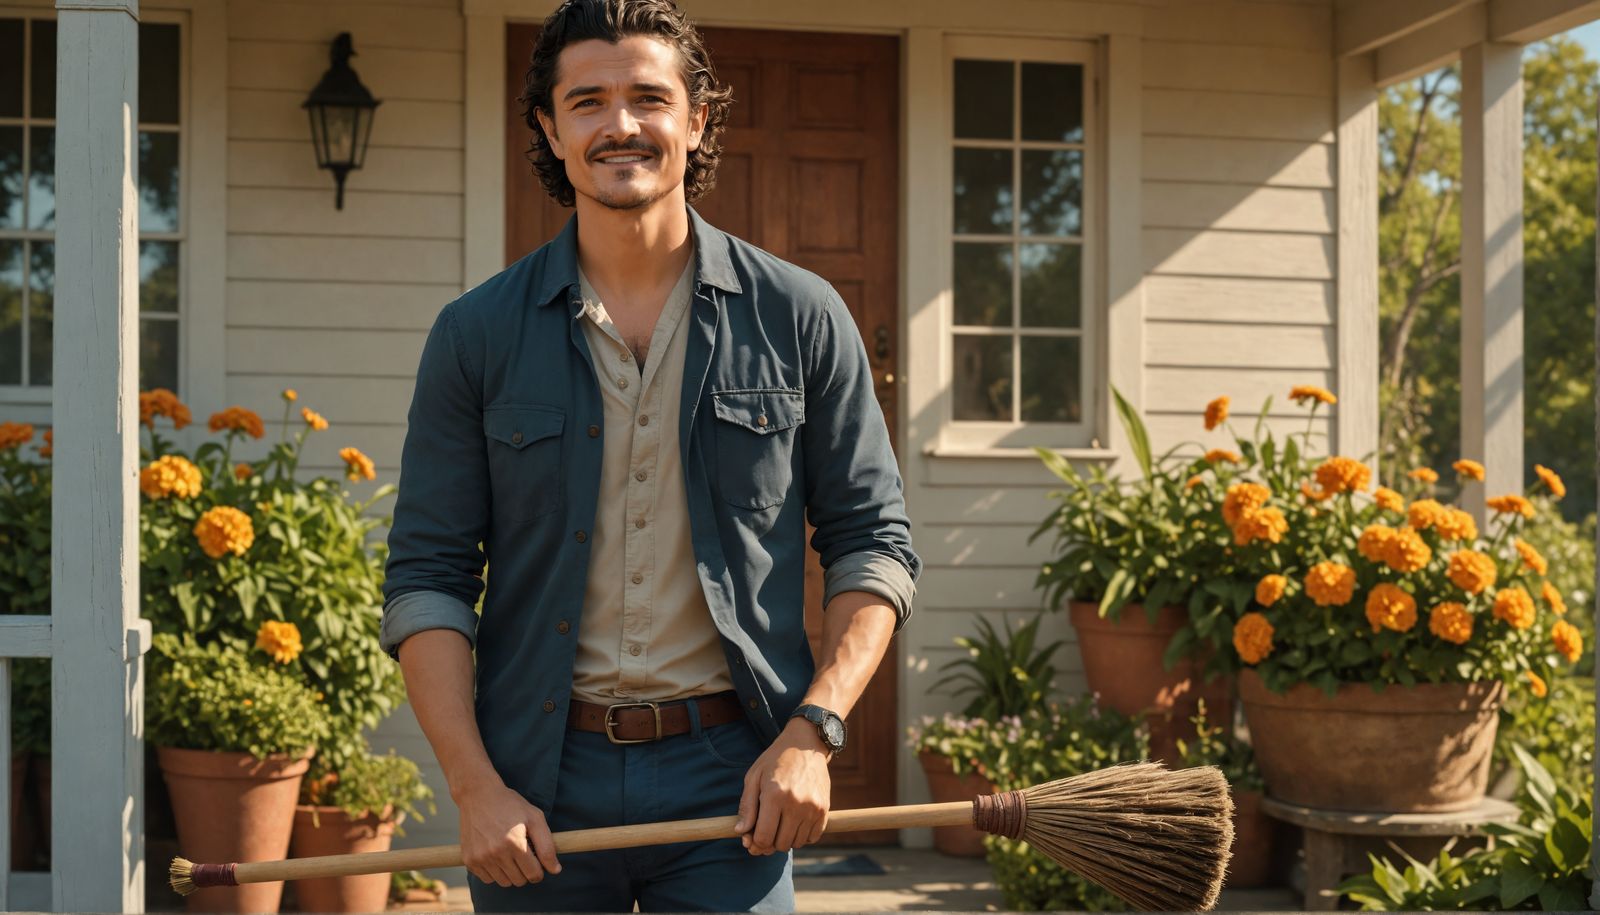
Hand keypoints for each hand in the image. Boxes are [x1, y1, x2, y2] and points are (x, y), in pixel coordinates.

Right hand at [456, 779, 561, 886]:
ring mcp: (480, 858)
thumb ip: (547, 846)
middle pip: (519, 881)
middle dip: (525, 871)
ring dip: (510, 873)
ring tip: (509, 853)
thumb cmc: (510, 805)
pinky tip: (496, 855)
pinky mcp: (469, 860)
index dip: (539, 870)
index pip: (534, 874)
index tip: (537, 862)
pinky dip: (494, 872)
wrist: (478, 795)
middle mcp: (496, 853)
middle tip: (523, 855)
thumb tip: (555, 870)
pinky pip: (487, 879)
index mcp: (514, 843)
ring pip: (503, 882)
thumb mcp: (535, 818)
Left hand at [733, 719, 831, 854]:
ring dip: (786, 840)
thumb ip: (746, 806)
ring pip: (797, 843)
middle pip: (781, 844)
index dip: (755, 844)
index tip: (751, 841)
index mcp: (774, 795)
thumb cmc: (775, 760)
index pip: (764, 837)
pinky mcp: (825, 809)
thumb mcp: (754, 777)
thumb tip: (741, 832)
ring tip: (780, 825)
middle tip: (765, 833)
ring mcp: (813, 807)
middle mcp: (796, 803)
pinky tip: (794, 824)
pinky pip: (812, 837)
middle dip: (769, 844)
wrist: (806, 744)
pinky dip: (802, 836)